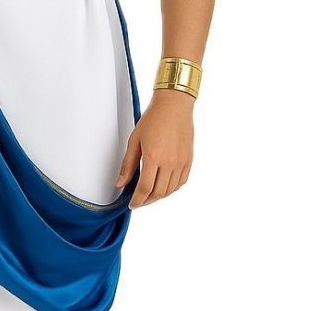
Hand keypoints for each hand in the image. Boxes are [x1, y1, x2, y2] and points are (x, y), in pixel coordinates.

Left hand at [113, 91, 194, 207]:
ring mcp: (181, 162)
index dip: (137, 200)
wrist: (174, 106)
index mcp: (153, 157)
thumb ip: (127, 165)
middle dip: (147, 201)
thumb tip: (120, 183)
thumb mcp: (134, 141)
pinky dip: (171, 189)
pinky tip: (163, 186)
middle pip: (158, 193)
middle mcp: (169, 162)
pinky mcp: (188, 160)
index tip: (132, 204)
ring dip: (159, 196)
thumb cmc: (153, 119)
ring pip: (170, 190)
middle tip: (139, 201)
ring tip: (149, 195)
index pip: (145, 189)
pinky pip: (181, 182)